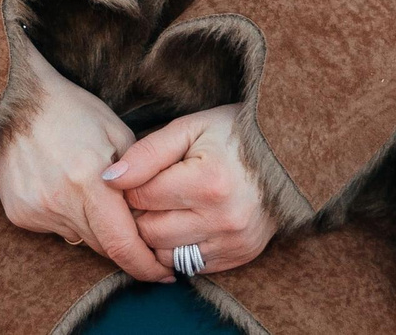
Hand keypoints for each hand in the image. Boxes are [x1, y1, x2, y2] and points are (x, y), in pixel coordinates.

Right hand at [0, 52, 166, 281]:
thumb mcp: (117, 133)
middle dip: (123, 242)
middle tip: (134, 226)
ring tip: (91, 191)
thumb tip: (151, 218)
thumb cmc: (72, 111)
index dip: (145, 265)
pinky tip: (63, 186)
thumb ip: (139, 179)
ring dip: (94, 226)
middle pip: (103, 246)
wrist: (15, 99)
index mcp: (89, 179)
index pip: (121, 244)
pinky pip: (56, 228)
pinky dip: (68, 217)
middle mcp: (59, 201)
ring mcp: (36, 210)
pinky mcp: (19, 214)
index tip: (163, 274)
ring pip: (80, 238)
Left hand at [105, 105, 278, 276]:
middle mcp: (222, 219)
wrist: (285, 155)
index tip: (134, 175)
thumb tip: (109, 179)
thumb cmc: (233, 134)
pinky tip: (182, 224)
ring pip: (165, 255)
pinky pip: (190, 266)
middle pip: (149, 231)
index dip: (129, 185)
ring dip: (154, 236)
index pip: (140, 197)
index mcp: (208, 182)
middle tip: (143, 194)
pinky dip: (177, 249)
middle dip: (138, 214)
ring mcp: (233, 242)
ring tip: (162, 209)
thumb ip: (147, 153)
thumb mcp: (189, 128)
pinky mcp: (239, 256)